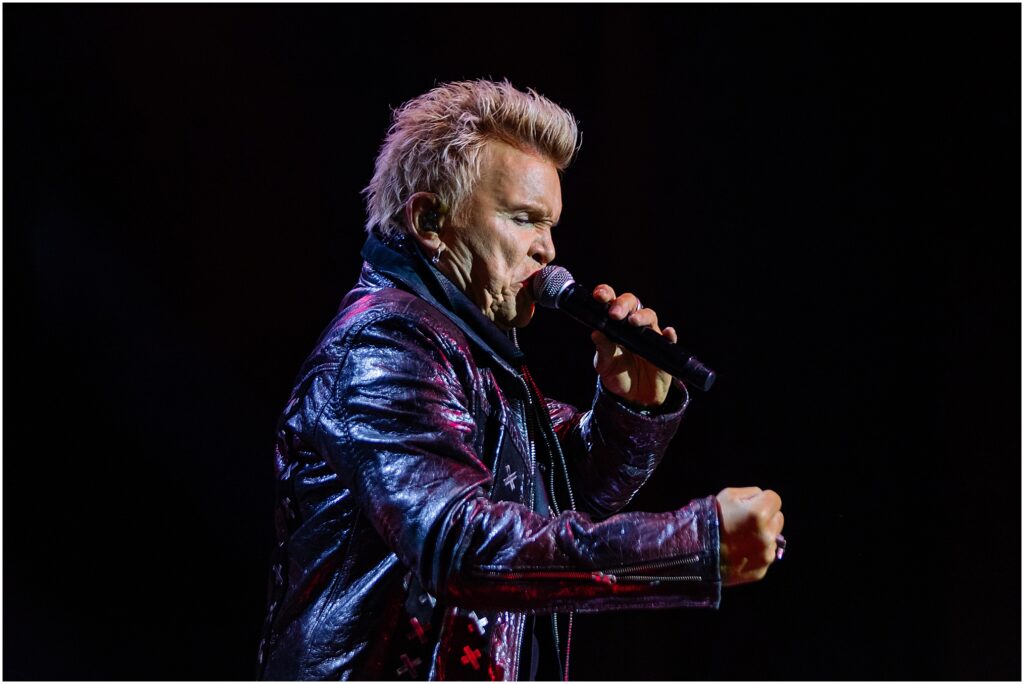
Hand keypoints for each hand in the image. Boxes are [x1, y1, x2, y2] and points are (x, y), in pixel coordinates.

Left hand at [590, 284, 676, 407]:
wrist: (633, 397)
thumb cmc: (617, 375)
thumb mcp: (605, 365)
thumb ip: (602, 349)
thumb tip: (595, 333)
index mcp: (614, 325)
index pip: (611, 303)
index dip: (606, 294)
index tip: (599, 295)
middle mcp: (632, 325)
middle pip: (632, 303)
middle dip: (623, 303)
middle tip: (614, 313)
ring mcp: (649, 335)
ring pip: (650, 316)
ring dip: (643, 316)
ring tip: (634, 322)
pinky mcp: (663, 349)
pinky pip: (669, 339)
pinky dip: (669, 335)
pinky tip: (667, 333)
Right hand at [716, 487, 784, 586]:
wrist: (693, 555)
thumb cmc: (709, 520)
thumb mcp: (727, 496)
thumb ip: (750, 494)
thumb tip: (762, 499)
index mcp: (759, 513)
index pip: (775, 499)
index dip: (762, 500)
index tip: (750, 505)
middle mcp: (767, 535)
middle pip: (778, 519)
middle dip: (766, 518)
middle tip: (745, 522)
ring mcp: (765, 555)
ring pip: (772, 539)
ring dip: (762, 537)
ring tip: (740, 539)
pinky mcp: (762, 570)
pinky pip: (764, 556)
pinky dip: (755, 554)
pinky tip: (739, 553)